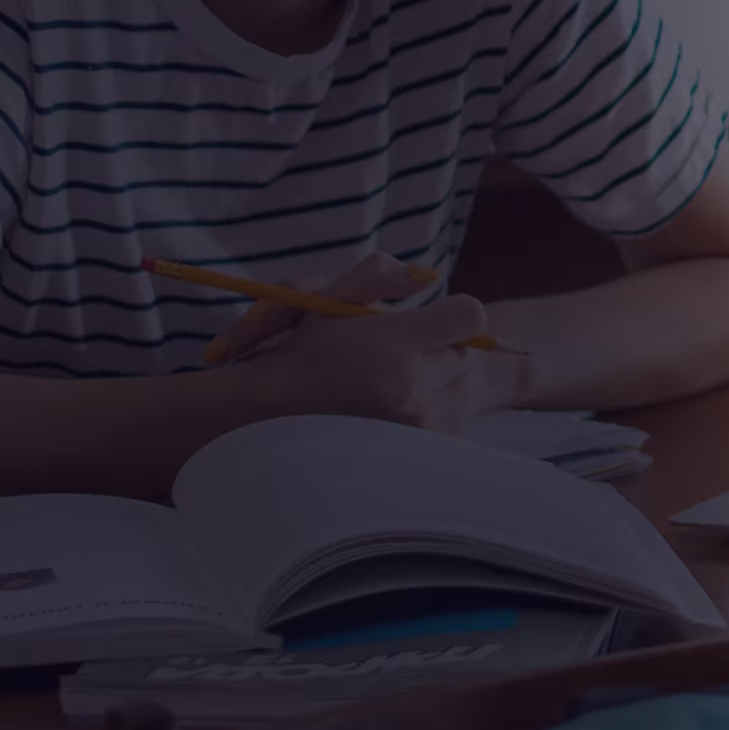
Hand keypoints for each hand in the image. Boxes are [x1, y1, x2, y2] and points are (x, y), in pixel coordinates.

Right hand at [230, 258, 522, 431]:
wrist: (260, 425)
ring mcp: (416, 428)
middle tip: (397, 353)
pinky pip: (446, 420)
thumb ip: (377, 275)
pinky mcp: (418, 454)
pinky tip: (386, 411)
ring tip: (386, 383)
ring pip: (457, 387)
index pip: (468, 317)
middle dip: (435, 347)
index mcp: (391, 347)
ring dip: (432, 381)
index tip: (430, 320)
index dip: (451, 313)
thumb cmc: (291, 356)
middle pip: (463, 352)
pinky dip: (425, 412)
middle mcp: (410, 391)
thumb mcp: (325, 300)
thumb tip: (425, 276)